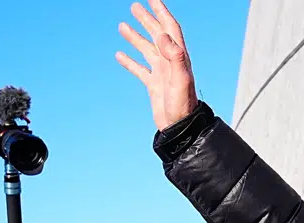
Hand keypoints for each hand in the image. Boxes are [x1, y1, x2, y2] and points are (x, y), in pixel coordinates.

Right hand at [117, 1, 198, 130]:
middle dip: (147, 20)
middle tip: (135, 6)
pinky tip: (120, 55)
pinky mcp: (154, 86)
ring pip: (147, 50)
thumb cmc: (183, 106)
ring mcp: (162, 74)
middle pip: (157, 35)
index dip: (161, 13)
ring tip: (123, 25)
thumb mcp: (181, 80)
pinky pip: (140, 69)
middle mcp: (170, 63)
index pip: (170, 29)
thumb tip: (162, 35)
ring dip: (135, 37)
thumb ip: (175, 57)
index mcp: (178, 58)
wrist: (181, 128)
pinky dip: (130, 61)